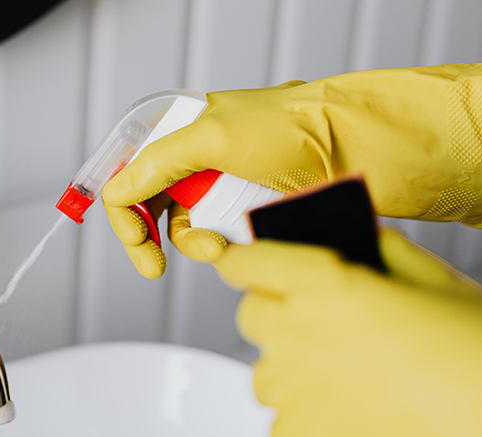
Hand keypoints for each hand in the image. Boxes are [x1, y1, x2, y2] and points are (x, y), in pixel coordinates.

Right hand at [103, 63, 481, 275]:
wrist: (363, 150)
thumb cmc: (300, 129)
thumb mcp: (214, 137)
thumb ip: (156, 163)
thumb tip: (118, 190)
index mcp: (185, 130)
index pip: (130, 171)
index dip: (124, 208)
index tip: (134, 240)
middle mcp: (201, 158)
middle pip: (151, 205)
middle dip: (152, 235)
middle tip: (152, 262)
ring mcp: (226, 186)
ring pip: (186, 228)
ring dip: (194, 243)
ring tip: (217, 246)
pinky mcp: (250, 211)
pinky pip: (219, 238)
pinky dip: (222, 247)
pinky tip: (235, 244)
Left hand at [215, 229, 481, 436]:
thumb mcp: (436, 283)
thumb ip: (379, 253)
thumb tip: (353, 237)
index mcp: (324, 286)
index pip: (249, 262)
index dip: (245, 261)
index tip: (242, 263)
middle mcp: (295, 337)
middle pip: (253, 316)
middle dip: (279, 313)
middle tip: (326, 325)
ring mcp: (291, 395)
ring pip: (267, 374)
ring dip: (296, 372)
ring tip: (358, 383)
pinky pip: (283, 426)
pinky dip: (310, 423)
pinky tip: (358, 422)